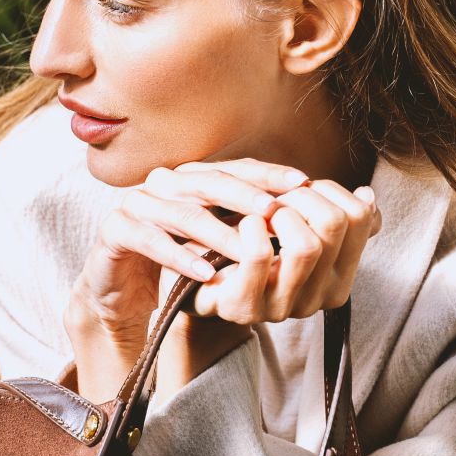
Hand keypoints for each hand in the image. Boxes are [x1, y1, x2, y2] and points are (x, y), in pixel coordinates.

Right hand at [63, 157, 380, 401]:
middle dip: (245, 197)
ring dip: (217, 233)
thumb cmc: (179, 260)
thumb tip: (340, 212)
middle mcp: (166, 182)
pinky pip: (150, 241)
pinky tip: (206, 274)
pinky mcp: (115, 232)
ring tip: (247, 251)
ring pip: (182, 213)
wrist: (118, 287)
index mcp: (195, 179)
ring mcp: (138, 204)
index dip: (269, 174)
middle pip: (210, 181)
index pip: (237, 168)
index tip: (303, 182)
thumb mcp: (226, 241)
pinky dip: (179, 258)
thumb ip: (265, 226)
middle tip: (276, 213)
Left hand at [156, 160, 382, 324]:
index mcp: (339, 279)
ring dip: (279, 212)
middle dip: (302, 195)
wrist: (199, 284)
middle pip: (333, 225)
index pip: (359, 218)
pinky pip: (260, 257)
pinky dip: (252, 227)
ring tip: (262, 211)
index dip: (331, 190)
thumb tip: (367, 197)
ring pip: (306, 245)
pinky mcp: (244, 307)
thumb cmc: (251, 247)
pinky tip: (244, 223)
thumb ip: (336, 217)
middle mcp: (318, 299)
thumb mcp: (298, 228)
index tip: (304, 188)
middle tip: (278, 196)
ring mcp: (282, 307)